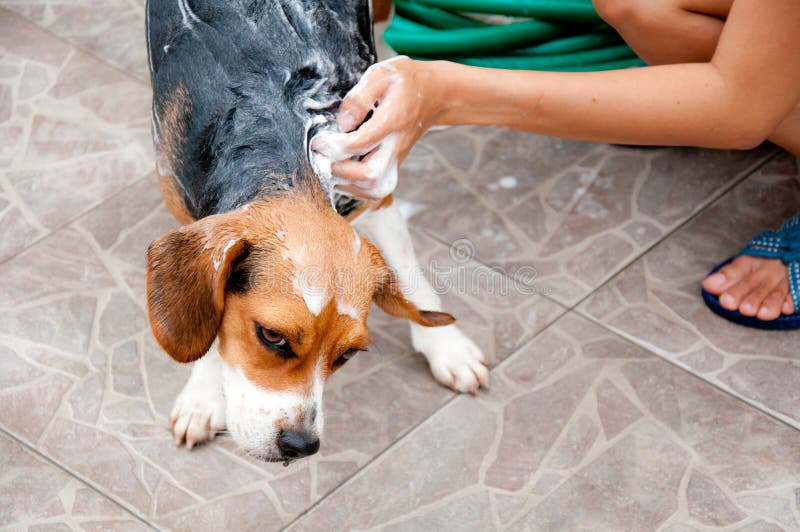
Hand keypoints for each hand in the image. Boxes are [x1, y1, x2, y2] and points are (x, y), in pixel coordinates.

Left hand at [311, 57, 444, 199]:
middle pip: (371, 175)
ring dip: (349, 185)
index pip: (361, 143)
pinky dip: (358, 191)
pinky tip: (343, 176)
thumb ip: (359, 97)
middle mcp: (395, 145)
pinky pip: (378, 189)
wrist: (435, 95)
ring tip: (331, 169)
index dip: (335, 147)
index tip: (319, 142)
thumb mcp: (382, 74)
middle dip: (341, 172)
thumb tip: (342, 123)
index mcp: (392, 120)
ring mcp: (396, 158)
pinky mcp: (394, 165)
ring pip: (376, 188)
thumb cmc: (406, 82)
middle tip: (324, 159)